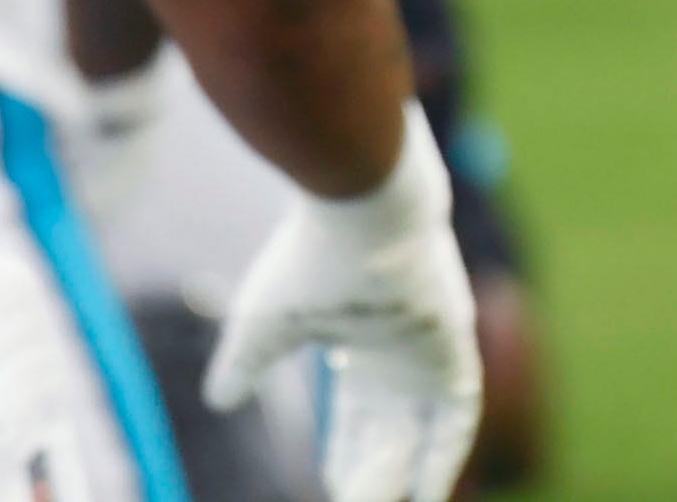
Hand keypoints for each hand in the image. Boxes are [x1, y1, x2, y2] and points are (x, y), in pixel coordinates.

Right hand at [205, 114, 482, 501]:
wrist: (361, 203)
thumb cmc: (310, 255)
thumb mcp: (264, 323)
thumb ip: (244, 364)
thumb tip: (219, 400)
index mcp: (362, 337)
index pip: (360, 408)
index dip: (347, 447)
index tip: (330, 481)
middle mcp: (400, 348)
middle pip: (392, 426)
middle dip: (372, 470)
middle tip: (350, 501)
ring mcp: (430, 347)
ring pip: (422, 428)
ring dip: (405, 471)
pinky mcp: (454, 345)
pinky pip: (458, 416)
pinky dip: (443, 455)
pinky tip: (427, 491)